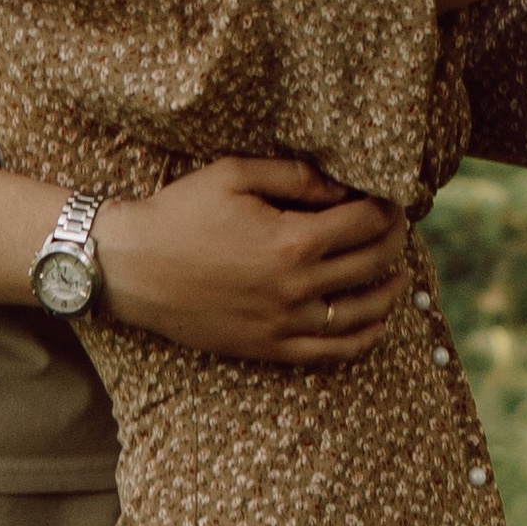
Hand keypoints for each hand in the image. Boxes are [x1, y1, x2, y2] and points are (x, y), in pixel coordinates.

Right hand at [94, 156, 407, 364]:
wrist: (130, 267)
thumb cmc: (179, 213)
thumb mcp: (234, 175)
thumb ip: (295, 177)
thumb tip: (342, 189)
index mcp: (292, 241)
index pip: (367, 224)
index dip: (387, 208)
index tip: (388, 198)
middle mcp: (296, 287)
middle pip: (372, 263)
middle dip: (393, 241)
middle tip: (394, 226)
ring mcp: (284, 323)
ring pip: (362, 311)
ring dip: (389, 289)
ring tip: (396, 272)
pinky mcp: (268, 347)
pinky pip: (332, 351)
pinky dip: (364, 336)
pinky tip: (376, 321)